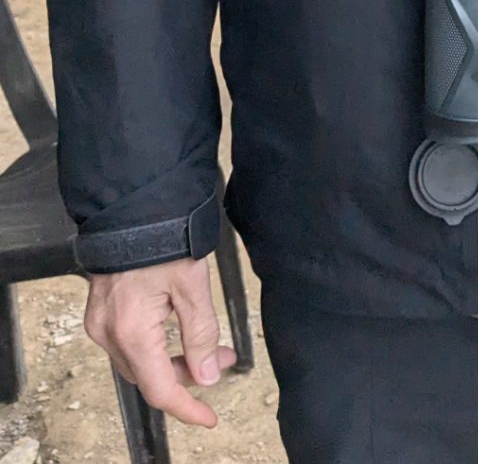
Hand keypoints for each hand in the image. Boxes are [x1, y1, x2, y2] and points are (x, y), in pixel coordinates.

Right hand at [84, 257, 236, 426]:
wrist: (131, 210)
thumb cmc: (162, 241)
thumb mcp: (194, 287)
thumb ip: (202, 335)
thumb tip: (207, 375)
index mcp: (132, 332)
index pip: (160, 389)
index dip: (187, 408)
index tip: (210, 418)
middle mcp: (109, 333)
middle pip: (151, 376)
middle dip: (189, 376)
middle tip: (225, 358)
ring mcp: (101, 323)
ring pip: (141, 361)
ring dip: (176, 360)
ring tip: (213, 345)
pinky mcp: (102, 311)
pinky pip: (131, 343)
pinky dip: (159, 345)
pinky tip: (184, 330)